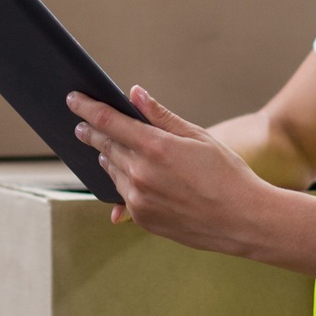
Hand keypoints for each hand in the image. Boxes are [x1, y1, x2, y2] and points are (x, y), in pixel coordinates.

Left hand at [69, 86, 269, 253]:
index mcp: (155, 147)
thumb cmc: (227, 174)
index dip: (87, 107)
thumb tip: (135, 94)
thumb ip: (162, 116)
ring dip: (106, 157)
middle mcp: (140, 173)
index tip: (73, 99)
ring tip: (104, 148)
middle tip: (81, 124)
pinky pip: (123, 195)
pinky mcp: (142, 218)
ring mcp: (138, 199)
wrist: (243, 220)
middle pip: (105, 145)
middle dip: (91, 132)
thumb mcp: (198, 137)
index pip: (108, 121)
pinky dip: (122, 181)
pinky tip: (128, 175)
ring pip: (112, 170)